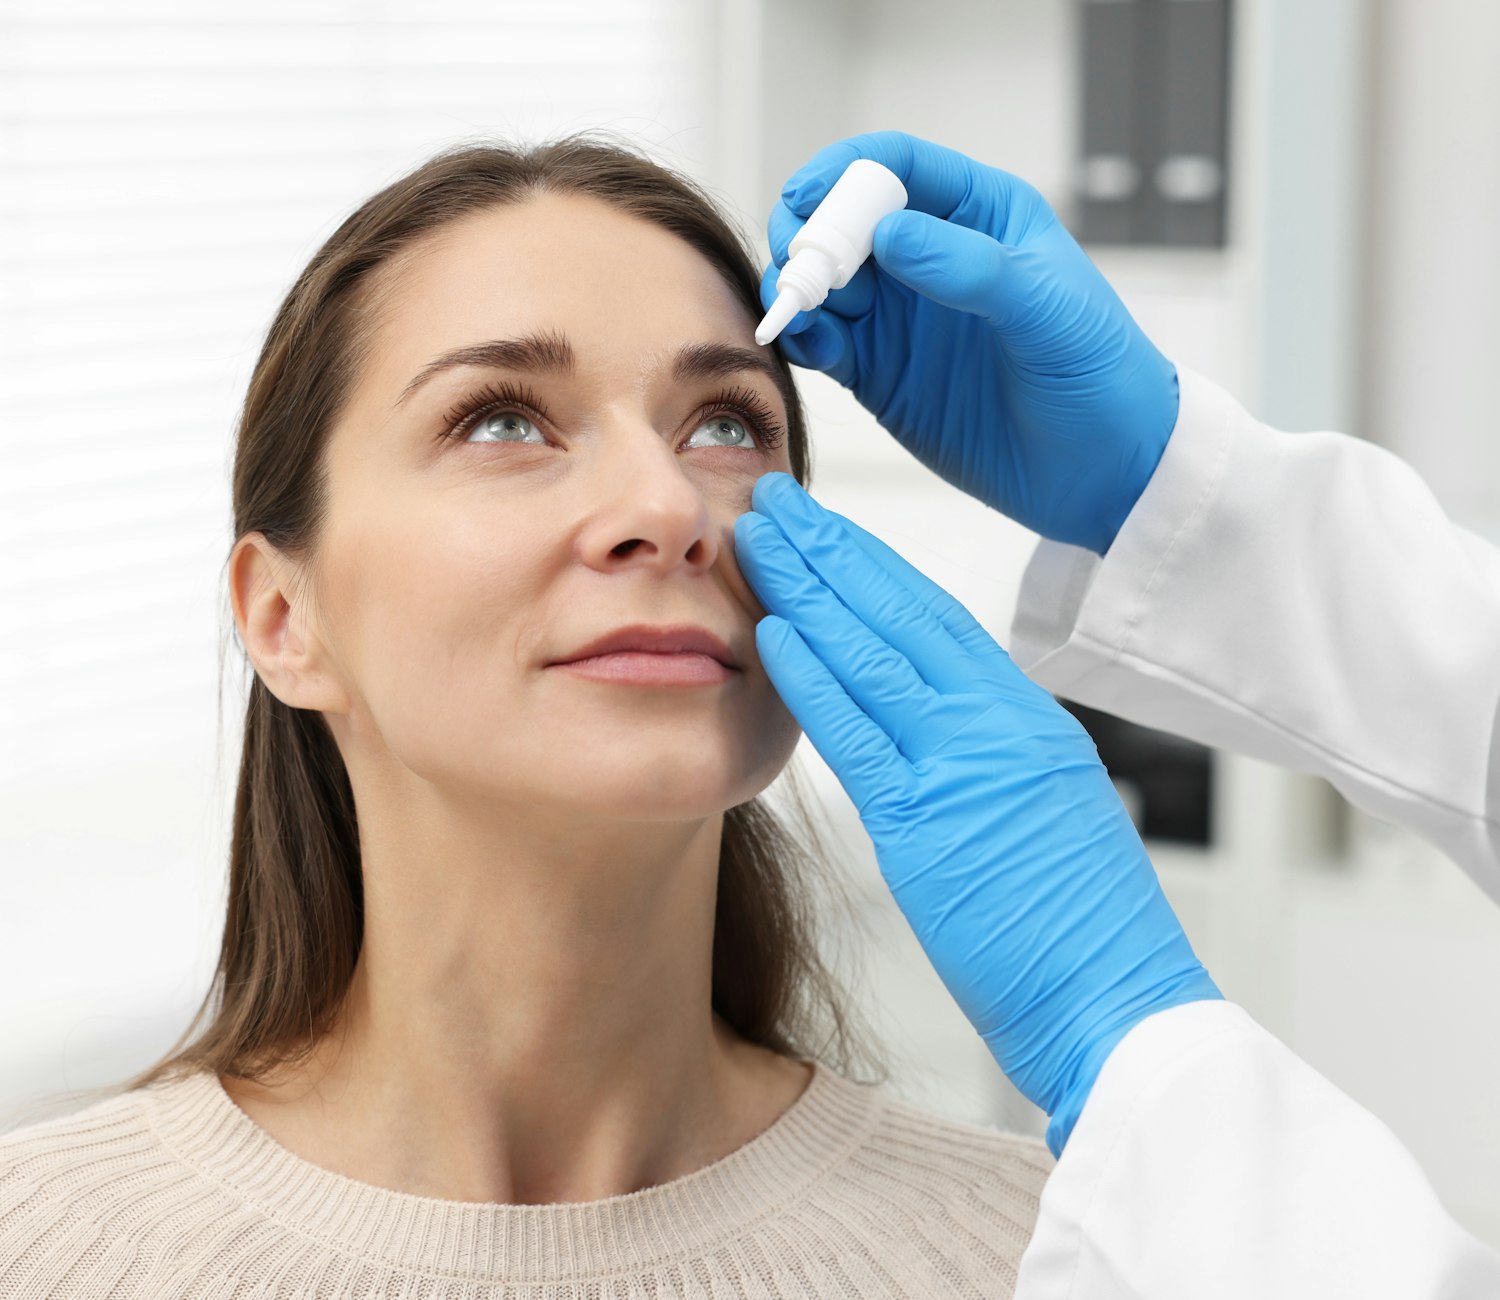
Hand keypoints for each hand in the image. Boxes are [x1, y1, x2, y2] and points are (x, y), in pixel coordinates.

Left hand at [735, 472, 1219, 1153]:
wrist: (1120, 1002)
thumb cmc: (1080, 927)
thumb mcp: (1042, 811)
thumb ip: (986, 757)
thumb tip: (928, 732)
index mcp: (1025, 718)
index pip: (937, 618)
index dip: (872, 567)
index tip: (826, 531)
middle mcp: (1000, 722)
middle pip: (901, 612)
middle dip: (832, 550)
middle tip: (776, 500)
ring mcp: (968, 764)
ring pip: (875, 654)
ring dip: (808, 589)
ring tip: (757, 537)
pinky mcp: (931, 821)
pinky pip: (860, 734)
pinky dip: (813, 678)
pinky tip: (774, 631)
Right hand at [763, 130, 1177, 555]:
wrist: (1103, 472)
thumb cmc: (1098, 376)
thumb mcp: (1047, 311)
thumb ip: (969, 268)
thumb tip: (888, 234)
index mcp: (980, 216)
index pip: (897, 167)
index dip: (844, 171)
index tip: (808, 196)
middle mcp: (930, 257)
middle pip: (843, 218)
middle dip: (809, 231)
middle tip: (796, 262)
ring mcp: (901, 317)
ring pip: (824, 280)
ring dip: (798, 285)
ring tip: (796, 306)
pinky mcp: (880, 373)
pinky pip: (823, 341)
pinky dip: (802, 336)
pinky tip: (806, 343)